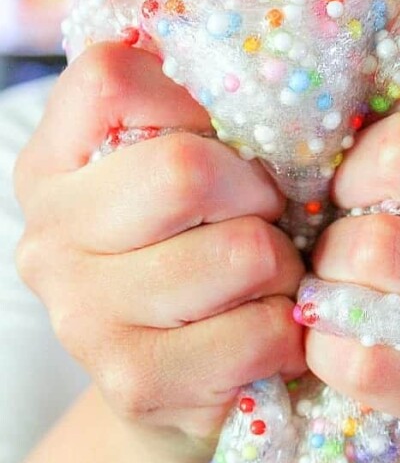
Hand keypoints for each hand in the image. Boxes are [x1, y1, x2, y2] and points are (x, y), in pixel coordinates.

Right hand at [14, 43, 306, 462]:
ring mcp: (83, 317)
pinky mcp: (135, 382)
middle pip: (186, 171)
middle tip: (264, 220)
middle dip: (259, 195)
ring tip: (265, 281)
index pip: (109, 80)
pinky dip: (286, 329)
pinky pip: (261, 332)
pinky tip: (262, 330)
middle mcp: (51, 238)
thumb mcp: (186, 181)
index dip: (194, 104)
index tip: (222, 147)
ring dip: (281, 267)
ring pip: (242, 252)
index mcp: (55, 167)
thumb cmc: (198, 254)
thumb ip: (198, 126)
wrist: (178, 375)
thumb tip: (261, 80)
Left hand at [306, 53, 399, 435]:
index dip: (387, 119)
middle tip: (344, 216)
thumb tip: (361, 48)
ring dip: (333, 261)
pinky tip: (334, 332)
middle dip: (349, 184)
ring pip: (383, 247)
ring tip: (339, 275)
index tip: (372, 162)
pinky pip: (368, 358)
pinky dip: (326, 341)